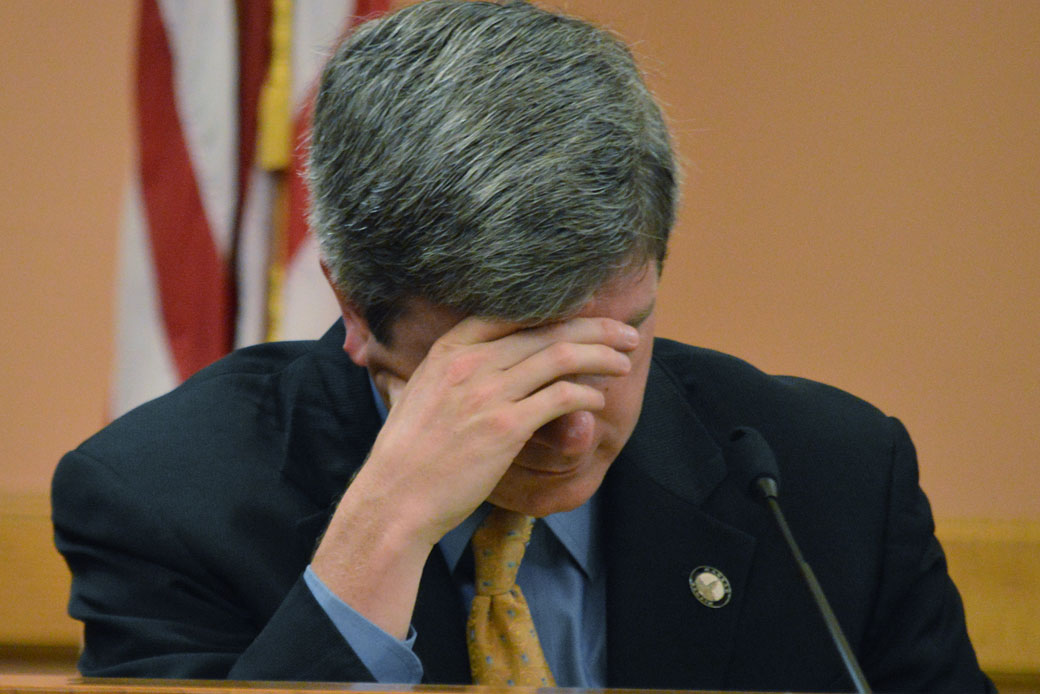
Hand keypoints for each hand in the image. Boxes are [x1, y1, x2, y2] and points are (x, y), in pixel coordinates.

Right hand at [311, 315, 637, 637]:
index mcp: (450, 349)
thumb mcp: (410, 395)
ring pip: (560, 357)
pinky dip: (586, 394)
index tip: (587, 309)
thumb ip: (427, 376)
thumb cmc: (403, 454)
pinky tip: (598, 399)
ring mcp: (489, 393)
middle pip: (547, 329)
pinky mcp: (506, 427)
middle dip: (595, 327)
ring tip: (624, 361)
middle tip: (625, 332)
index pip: (514, 312)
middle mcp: (471, 362)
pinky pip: (560, 397)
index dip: (557, 308)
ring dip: (601, 356)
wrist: (395, 498)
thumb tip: (424, 374)